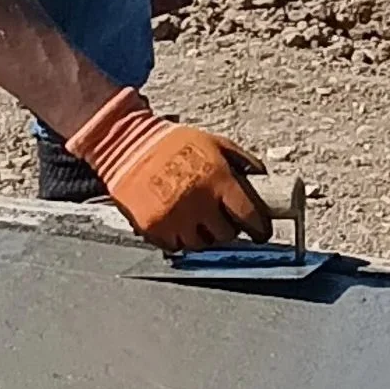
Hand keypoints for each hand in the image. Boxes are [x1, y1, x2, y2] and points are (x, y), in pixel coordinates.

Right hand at [66, 88, 269, 253]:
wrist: (126, 145)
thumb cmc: (173, 143)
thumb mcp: (215, 143)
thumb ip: (242, 162)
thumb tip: (262, 179)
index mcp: (217, 180)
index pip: (249, 216)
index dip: (259, 228)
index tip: (260, 232)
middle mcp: (198, 202)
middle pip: (226, 235)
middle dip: (228, 228)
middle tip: (223, 219)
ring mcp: (174, 218)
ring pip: (201, 244)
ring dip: (203, 235)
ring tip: (197, 218)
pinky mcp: (153, 228)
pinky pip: (175, 245)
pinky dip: (179, 237)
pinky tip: (176, 220)